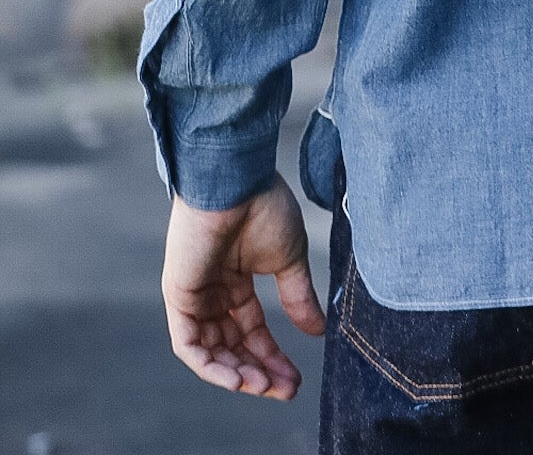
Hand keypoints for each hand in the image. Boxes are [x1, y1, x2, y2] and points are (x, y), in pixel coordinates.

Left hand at [161, 174, 324, 399]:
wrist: (238, 180)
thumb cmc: (264, 207)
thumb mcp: (289, 259)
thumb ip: (298, 296)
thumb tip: (317, 331)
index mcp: (237, 279)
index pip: (252, 329)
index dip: (273, 356)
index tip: (296, 378)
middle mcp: (213, 291)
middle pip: (232, 345)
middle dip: (258, 371)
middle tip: (285, 389)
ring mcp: (193, 294)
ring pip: (211, 351)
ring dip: (237, 373)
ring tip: (264, 387)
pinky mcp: (178, 296)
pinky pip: (189, 344)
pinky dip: (211, 366)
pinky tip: (238, 378)